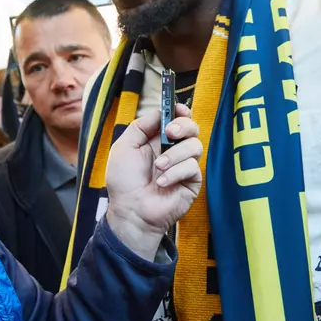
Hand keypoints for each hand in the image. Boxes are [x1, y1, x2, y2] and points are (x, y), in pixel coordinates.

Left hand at [104, 104, 202, 259]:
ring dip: (175, 154)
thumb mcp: (125, 146)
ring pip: (195, 146)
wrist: (130, 211)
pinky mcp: (192, 182)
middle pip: (192, 128)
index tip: (178, 109)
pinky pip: (193, 167)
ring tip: (159, 167)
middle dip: (183, 126)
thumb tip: (161, 112)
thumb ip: (141, 126)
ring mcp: (184, 166)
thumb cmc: (124, 182)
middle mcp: (174, 151)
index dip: (180, 112)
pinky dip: (176, 172)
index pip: (177, 120)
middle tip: (170, 133)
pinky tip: (163, 182)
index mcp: (158, 140)